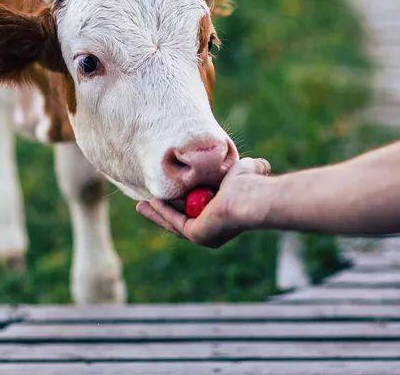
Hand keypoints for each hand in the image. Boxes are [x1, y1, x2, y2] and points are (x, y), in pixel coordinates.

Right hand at [136, 157, 272, 247]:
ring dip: (156, 213)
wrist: (249, 197)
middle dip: (162, 210)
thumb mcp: (244, 170)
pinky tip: (149, 202)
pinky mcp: (197, 235)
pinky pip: (175, 221)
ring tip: (140, 204)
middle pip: (181, 217)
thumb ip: (247, 167)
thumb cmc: (249, 183)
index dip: (180, 198)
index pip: (196, 207)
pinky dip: (161, 212)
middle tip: (146, 202)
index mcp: (223, 215)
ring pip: (174, 221)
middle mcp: (213, 228)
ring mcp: (205, 234)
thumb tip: (260, 164)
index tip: (168, 187)